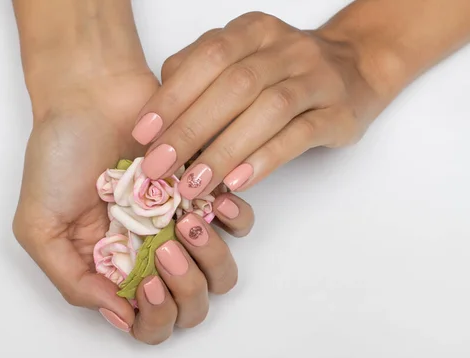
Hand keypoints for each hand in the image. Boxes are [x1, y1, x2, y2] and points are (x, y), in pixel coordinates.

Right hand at [12, 70, 254, 344]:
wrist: (88, 96)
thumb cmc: (59, 157)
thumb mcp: (39, 226)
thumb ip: (71, 279)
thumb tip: (121, 316)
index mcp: (115, 271)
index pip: (150, 324)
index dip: (155, 317)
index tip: (144, 281)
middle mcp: (152, 255)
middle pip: (192, 307)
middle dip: (186, 289)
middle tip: (166, 250)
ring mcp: (181, 225)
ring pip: (221, 274)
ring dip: (211, 258)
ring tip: (185, 221)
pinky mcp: (206, 192)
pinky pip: (241, 225)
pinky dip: (234, 220)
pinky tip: (213, 202)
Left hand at [131, 12, 387, 196]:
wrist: (355, 69)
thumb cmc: (282, 72)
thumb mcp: (239, 60)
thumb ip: (198, 77)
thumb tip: (157, 119)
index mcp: (253, 31)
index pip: (208, 57)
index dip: (173, 96)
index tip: (143, 133)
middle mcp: (286, 48)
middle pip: (234, 86)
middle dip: (190, 130)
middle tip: (159, 169)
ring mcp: (317, 78)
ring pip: (268, 110)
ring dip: (224, 151)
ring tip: (194, 185)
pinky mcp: (339, 112)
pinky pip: (300, 135)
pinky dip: (265, 159)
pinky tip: (237, 182)